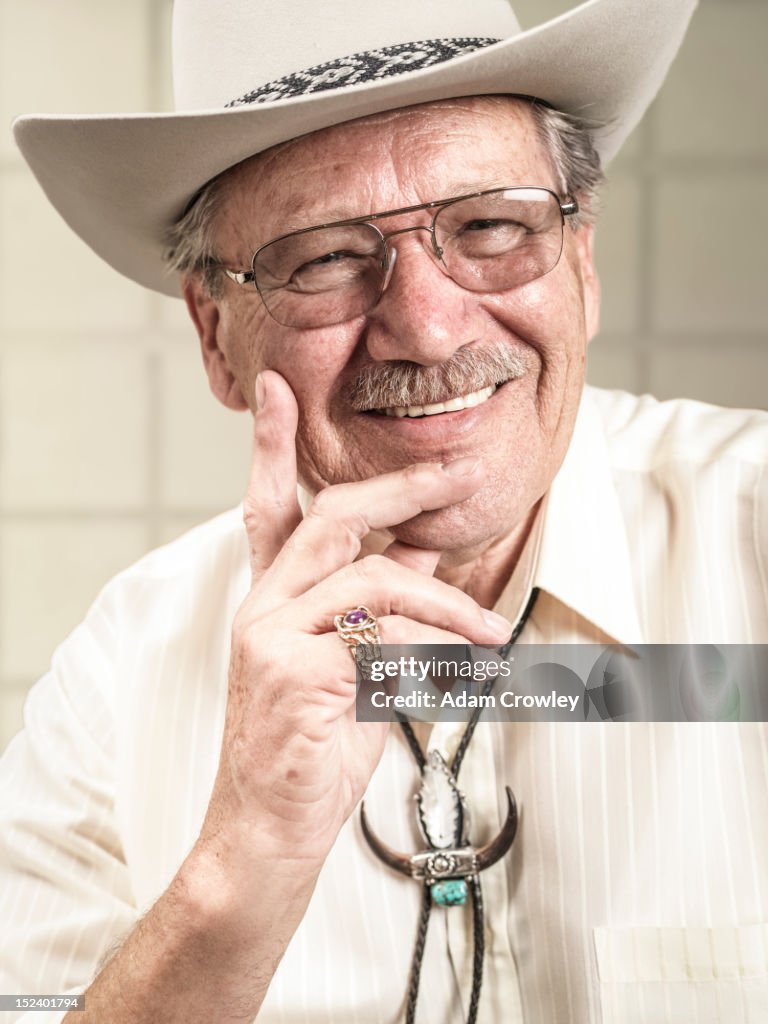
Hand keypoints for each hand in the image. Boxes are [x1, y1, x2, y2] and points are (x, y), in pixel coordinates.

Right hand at [202, 370, 512, 865]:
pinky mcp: (294, 672)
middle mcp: (263, 606)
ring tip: (488, 634)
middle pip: (334, 519)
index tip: (276, 390)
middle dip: (403, 488)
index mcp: (272, 599)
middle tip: (457, 472)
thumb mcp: (350, 664)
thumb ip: (379, 605)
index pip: (269, 508)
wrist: (273, 828)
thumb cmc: (313, 746)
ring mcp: (271, 636)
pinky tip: (451, 677)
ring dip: (446, 604)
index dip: (272, 448)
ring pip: (376, 580)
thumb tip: (426, 552)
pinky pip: (384, 638)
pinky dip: (430, 655)